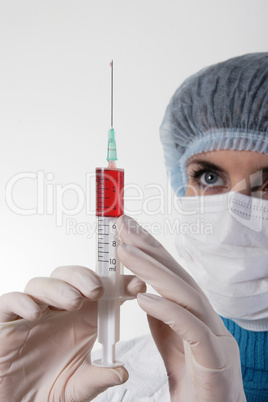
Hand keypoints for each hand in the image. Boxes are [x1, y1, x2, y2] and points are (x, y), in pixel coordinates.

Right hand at [0, 265, 144, 401]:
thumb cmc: (49, 389)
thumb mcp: (79, 386)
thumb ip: (98, 378)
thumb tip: (122, 372)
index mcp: (81, 318)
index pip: (101, 290)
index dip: (117, 283)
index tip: (135, 285)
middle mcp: (58, 310)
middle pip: (69, 277)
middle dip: (84, 277)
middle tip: (97, 290)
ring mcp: (32, 313)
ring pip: (42, 283)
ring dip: (59, 287)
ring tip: (74, 302)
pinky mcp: (7, 322)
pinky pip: (10, 301)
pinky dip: (23, 302)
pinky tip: (36, 313)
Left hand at [117, 215, 245, 401]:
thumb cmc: (195, 383)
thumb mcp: (173, 345)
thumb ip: (164, 319)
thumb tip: (146, 295)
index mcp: (196, 314)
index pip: (173, 275)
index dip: (152, 250)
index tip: (129, 230)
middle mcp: (207, 318)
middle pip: (179, 276)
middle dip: (150, 248)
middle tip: (124, 226)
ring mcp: (215, 337)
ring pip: (185, 294)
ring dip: (153, 271)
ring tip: (125, 252)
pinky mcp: (214, 360)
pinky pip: (191, 329)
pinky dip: (167, 310)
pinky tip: (144, 298)